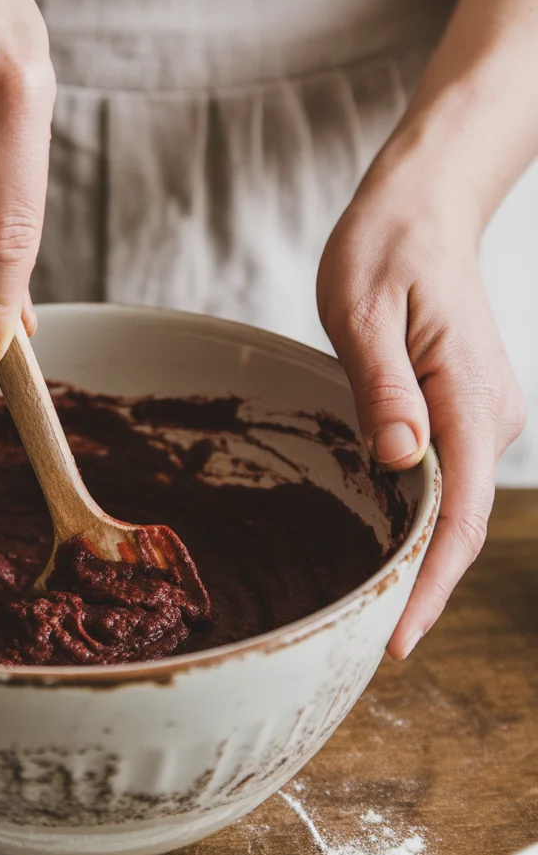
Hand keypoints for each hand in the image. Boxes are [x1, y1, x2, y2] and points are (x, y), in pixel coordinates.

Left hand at [317, 152, 525, 659]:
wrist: (425, 208)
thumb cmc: (386, 248)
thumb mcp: (364, 308)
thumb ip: (383, 386)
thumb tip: (402, 460)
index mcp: (469, 397)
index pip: (460, 513)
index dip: (431, 583)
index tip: (397, 637)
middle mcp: (491, 416)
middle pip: (462, 524)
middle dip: (424, 589)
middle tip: (367, 646)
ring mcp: (484, 416)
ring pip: (456, 508)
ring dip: (420, 562)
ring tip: (372, 613)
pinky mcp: (467, 413)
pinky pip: (448, 482)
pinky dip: (419, 523)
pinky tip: (385, 547)